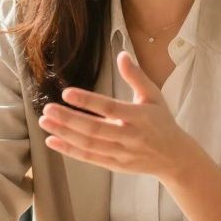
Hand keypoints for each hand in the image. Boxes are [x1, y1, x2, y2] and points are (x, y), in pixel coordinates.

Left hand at [39, 52, 199, 180]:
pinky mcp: (115, 166)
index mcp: (140, 117)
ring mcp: (122, 154)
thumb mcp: (153, 96)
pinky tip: (52, 140)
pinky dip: (69, 150)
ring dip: (65, 134)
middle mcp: (131, 138)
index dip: (88, 102)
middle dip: (69, 119)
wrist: (175, 158)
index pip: (110, 109)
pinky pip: (89, 158)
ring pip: (89, 145)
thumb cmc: (162, 122)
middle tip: (47, 108)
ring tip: (45, 122)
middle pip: (95, 130)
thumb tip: (121, 54)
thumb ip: (136, 76)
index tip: (67, 93)